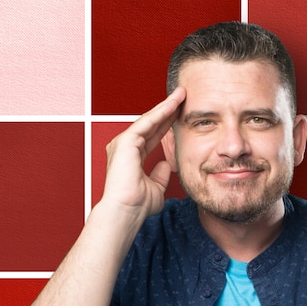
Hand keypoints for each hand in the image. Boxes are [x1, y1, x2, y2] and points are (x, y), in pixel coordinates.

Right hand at [102, 87, 185, 217]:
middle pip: (150, 124)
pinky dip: (161, 111)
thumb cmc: (137, 206)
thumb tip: (166, 164)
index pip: (152, 136)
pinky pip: (147, 122)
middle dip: (167, 110)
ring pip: (149, 120)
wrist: (126, 212)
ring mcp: (123, 143)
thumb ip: (160, 176)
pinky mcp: (125, 141)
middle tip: (183, 95)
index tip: (181, 113)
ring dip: (166, 106)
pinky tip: (174, 103)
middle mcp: (124, 148)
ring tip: (182, 93)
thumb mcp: (155, 189)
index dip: (167, 124)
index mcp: (131, 158)